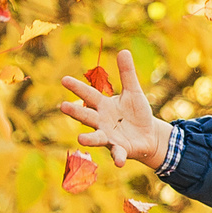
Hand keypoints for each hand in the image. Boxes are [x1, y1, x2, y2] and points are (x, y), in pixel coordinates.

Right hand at [58, 49, 172, 169]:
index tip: (64, 79)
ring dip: (90, 139)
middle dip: (75, 112)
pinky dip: (118, 157)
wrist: (149, 135)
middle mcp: (102, 122)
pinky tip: (118, 162)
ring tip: (81, 139)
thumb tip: (124, 50)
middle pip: (87, 116)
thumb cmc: (136, 113)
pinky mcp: (121, 149)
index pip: (88, 95)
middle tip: (62, 106)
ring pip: (97, 137)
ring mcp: (110, 137)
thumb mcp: (134, 92)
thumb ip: (127, 74)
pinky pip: (118, 153)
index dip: (77, 87)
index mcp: (103, 106)